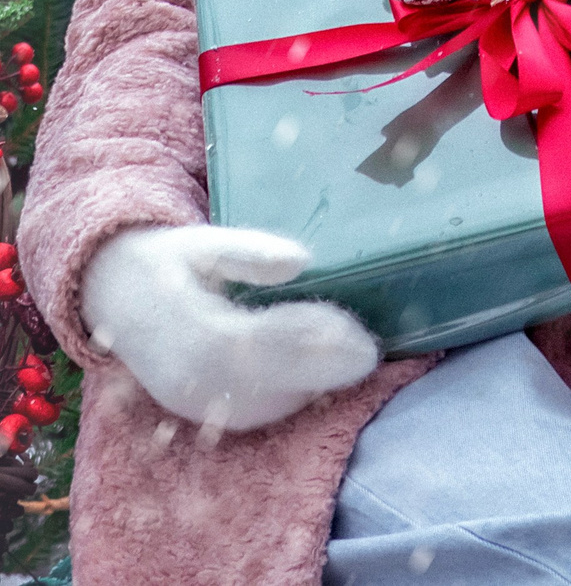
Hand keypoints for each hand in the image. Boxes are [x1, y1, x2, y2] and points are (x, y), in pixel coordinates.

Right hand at [80, 225, 379, 431]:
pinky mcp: (204, 415)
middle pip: (278, 383)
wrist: (115, 301)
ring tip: (347, 349)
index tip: (363, 339)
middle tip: (368, 348)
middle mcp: (195, 380)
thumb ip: (250, 251)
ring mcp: (198, 404)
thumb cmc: (170, 264)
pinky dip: (297, 392)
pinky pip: (262, 412)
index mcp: (195, 335)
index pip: (267, 347)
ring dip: (318, 381)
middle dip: (330, 368)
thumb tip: (301, 259)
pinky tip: (319, 366)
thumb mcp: (204, 243)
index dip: (318, 345)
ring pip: (275, 404)